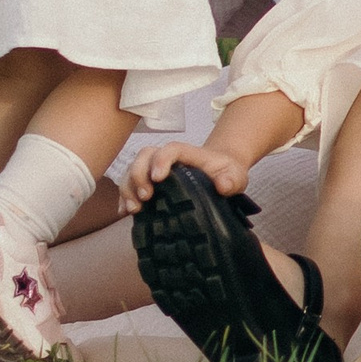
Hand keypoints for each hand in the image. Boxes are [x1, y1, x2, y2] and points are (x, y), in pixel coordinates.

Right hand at [118, 138, 252, 213]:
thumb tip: (223, 186)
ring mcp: (155, 169)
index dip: (161, 160)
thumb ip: (232, 180)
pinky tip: (124, 212)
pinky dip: (124, 197)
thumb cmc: (226, 173)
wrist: (220, 174)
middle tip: (145, 196)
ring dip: (129, 187)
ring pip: (133, 168)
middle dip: (139, 174)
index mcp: (188, 154)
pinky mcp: (149, 183)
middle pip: (145, 156)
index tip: (159, 178)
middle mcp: (167, 158)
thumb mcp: (236, 176)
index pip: (170, 149)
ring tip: (133, 209)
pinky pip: (130, 184)